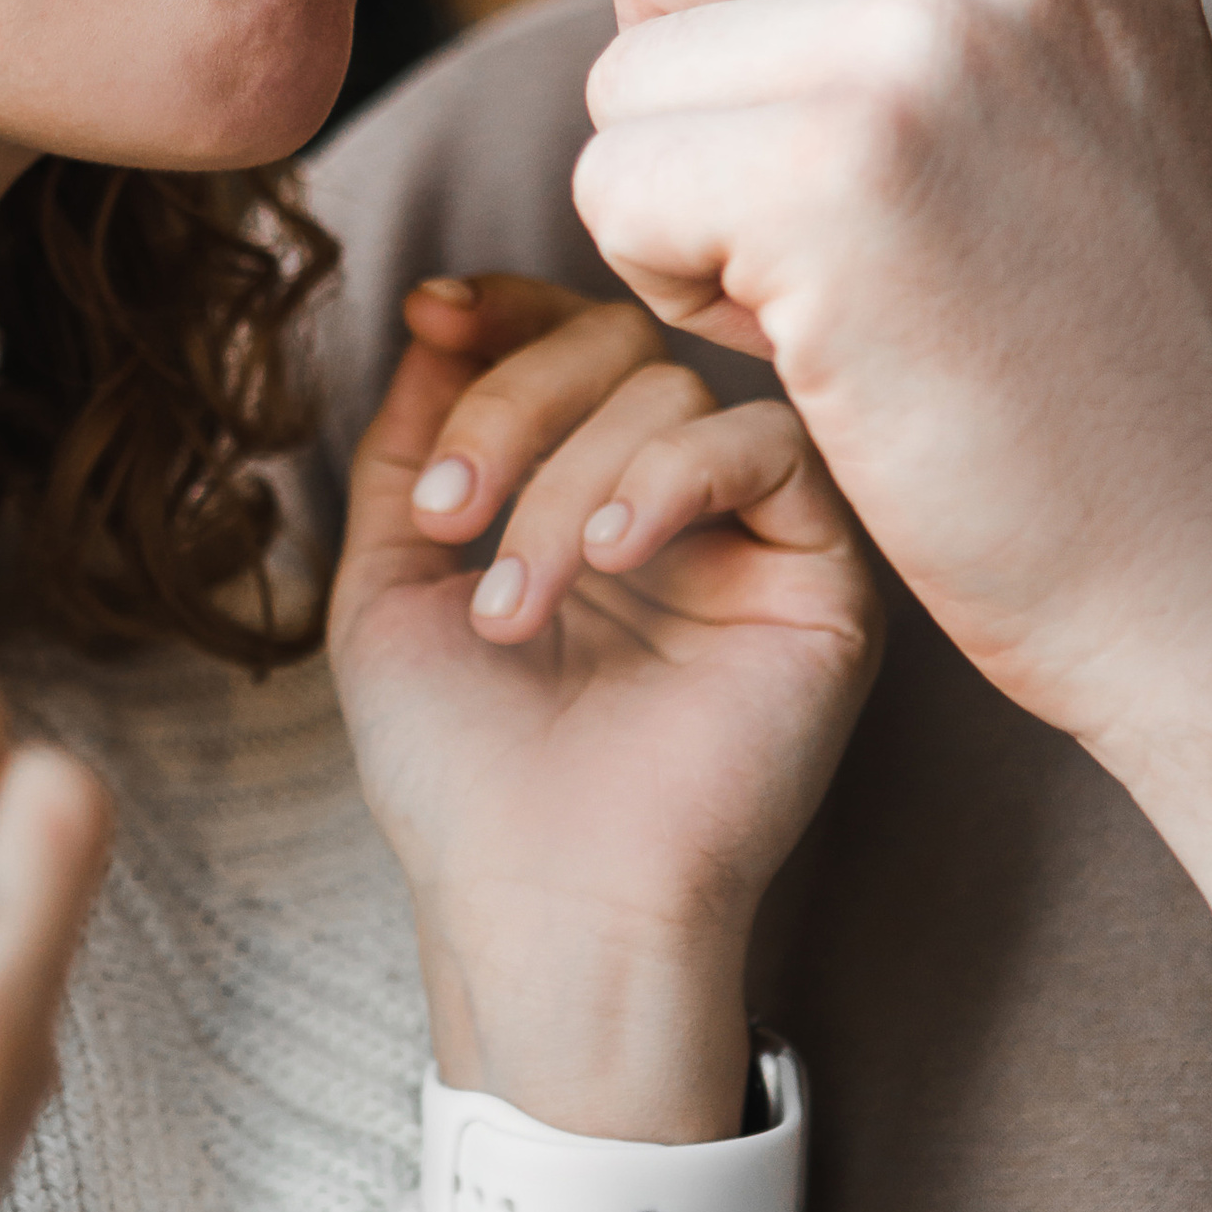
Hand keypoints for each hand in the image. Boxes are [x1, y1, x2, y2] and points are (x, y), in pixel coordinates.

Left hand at [329, 276, 878, 1141]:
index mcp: (577, 497)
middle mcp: (672, 507)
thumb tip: (434, 317)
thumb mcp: (388, 585)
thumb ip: (411, 445)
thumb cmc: (461, 774)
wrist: (542, 901)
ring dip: (567, 483)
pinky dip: (671, 480)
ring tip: (517, 609)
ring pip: (674, 394)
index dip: (504, 311)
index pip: (567, 342)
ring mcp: (749, 539)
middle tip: (454, 517)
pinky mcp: (822, 577)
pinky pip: (769, 448)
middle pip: (617, 345)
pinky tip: (614, 563)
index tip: (433, 314)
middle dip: (513, 405)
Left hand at [480, 0, 1211, 1022]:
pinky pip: (614, 186)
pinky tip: (823, 341)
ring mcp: (933, 30)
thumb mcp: (1021, 82)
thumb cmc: (1098, 338)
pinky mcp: (841, 167)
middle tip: (842, 216)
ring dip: (679, 201)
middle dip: (682, 77)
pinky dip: (676, 287)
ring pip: (620, 69)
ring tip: (854, 286)